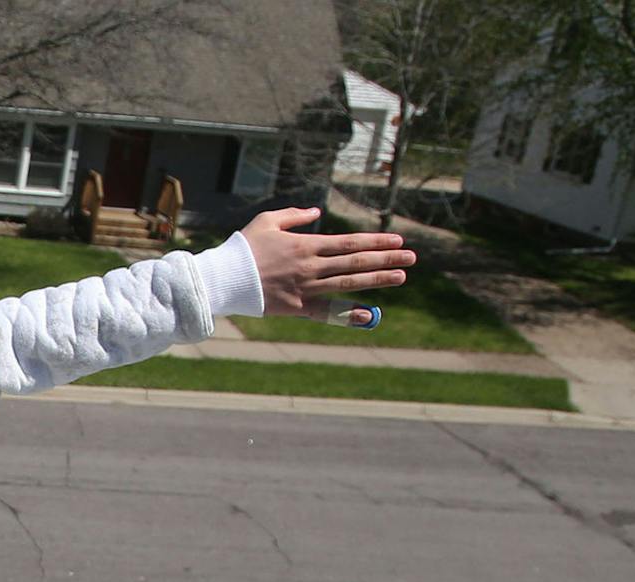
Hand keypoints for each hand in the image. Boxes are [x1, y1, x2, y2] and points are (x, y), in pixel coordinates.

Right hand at [240, 208, 413, 319]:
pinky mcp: (297, 308)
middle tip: (412, 257)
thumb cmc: (243, 248)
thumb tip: (315, 212)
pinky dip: (349, 314)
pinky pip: (328, 312)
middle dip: (386, 258)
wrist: (222, 279)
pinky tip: (370, 315)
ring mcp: (306, 288)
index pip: (350, 242)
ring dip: (377, 280)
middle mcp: (311, 266)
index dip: (376, 240)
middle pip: (356, 262)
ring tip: (400, 277)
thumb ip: (294, 215)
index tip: (398, 239)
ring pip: (349, 284)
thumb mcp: (266, 221)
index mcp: (306, 245)